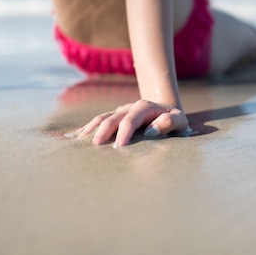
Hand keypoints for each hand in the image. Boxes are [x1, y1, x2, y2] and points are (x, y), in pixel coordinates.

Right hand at [70, 99, 189, 146]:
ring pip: (101, 118)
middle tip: (95, 147)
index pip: (131, 119)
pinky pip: (98, 121)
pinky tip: (75, 137)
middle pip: (112, 118)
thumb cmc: (174, 120)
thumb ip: (169, 123)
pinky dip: (86, 128)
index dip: (124, 132)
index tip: (119, 148)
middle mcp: (129, 107)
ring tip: (80, 142)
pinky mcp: (114, 117)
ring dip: (91, 129)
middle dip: (103, 132)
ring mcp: (120, 111)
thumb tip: (150, 131)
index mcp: (145, 107)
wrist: (168, 111)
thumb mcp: (180, 121)